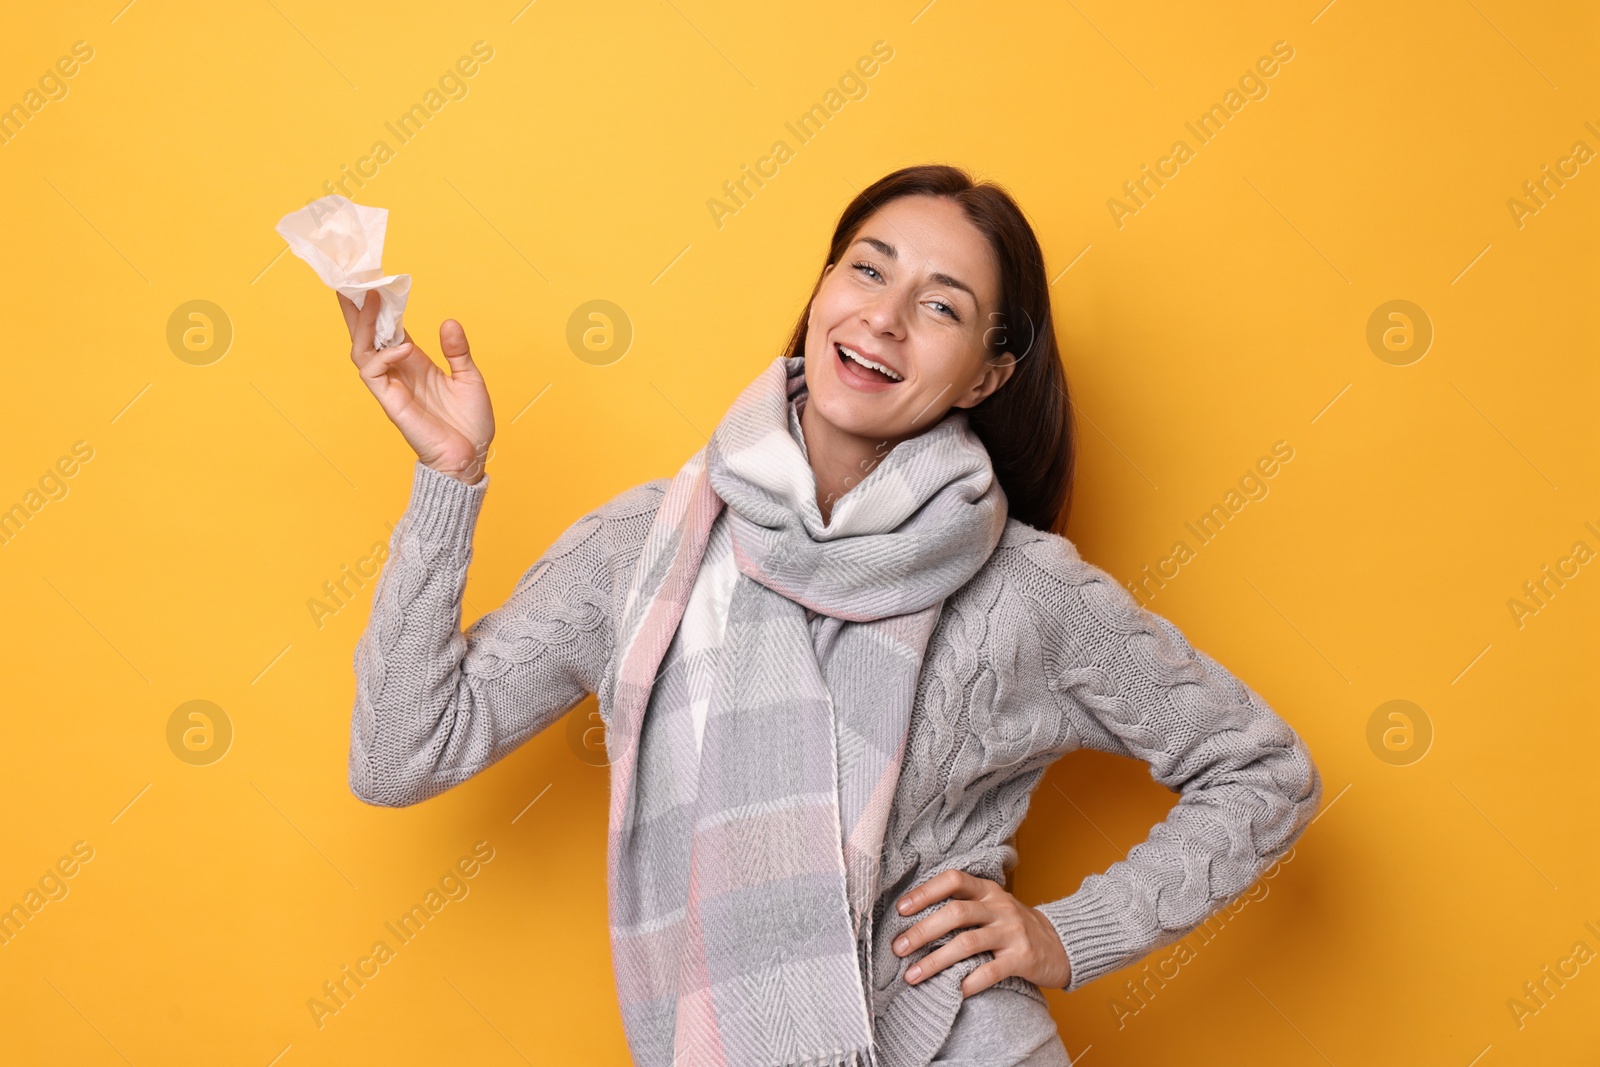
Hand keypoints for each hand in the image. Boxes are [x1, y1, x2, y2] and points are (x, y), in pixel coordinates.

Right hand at [338, 291, 495, 484]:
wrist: (470, 457)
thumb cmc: (469, 423)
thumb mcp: (469, 378)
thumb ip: (457, 351)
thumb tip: (449, 321)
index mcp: (415, 362)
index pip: (388, 329)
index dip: (378, 307)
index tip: (372, 280)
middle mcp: (399, 371)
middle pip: (366, 336)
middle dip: (356, 310)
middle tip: (351, 280)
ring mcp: (392, 387)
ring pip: (362, 351)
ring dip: (364, 325)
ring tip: (372, 300)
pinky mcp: (392, 403)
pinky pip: (374, 374)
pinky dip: (384, 356)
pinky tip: (403, 346)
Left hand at [891, 870, 1070, 995]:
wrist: (1061, 944)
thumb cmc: (1013, 926)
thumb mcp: (992, 906)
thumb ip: (962, 906)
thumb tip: (912, 919)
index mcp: (988, 890)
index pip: (954, 880)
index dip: (925, 892)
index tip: (900, 909)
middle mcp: (1000, 907)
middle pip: (956, 913)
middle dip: (923, 931)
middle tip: (898, 948)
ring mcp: (1012, 932)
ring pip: (967, 943)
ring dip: (935, 961)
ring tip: (912, 976)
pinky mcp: (1022, 958)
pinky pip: (991, 971)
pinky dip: (968, 982)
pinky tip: (952, 991)